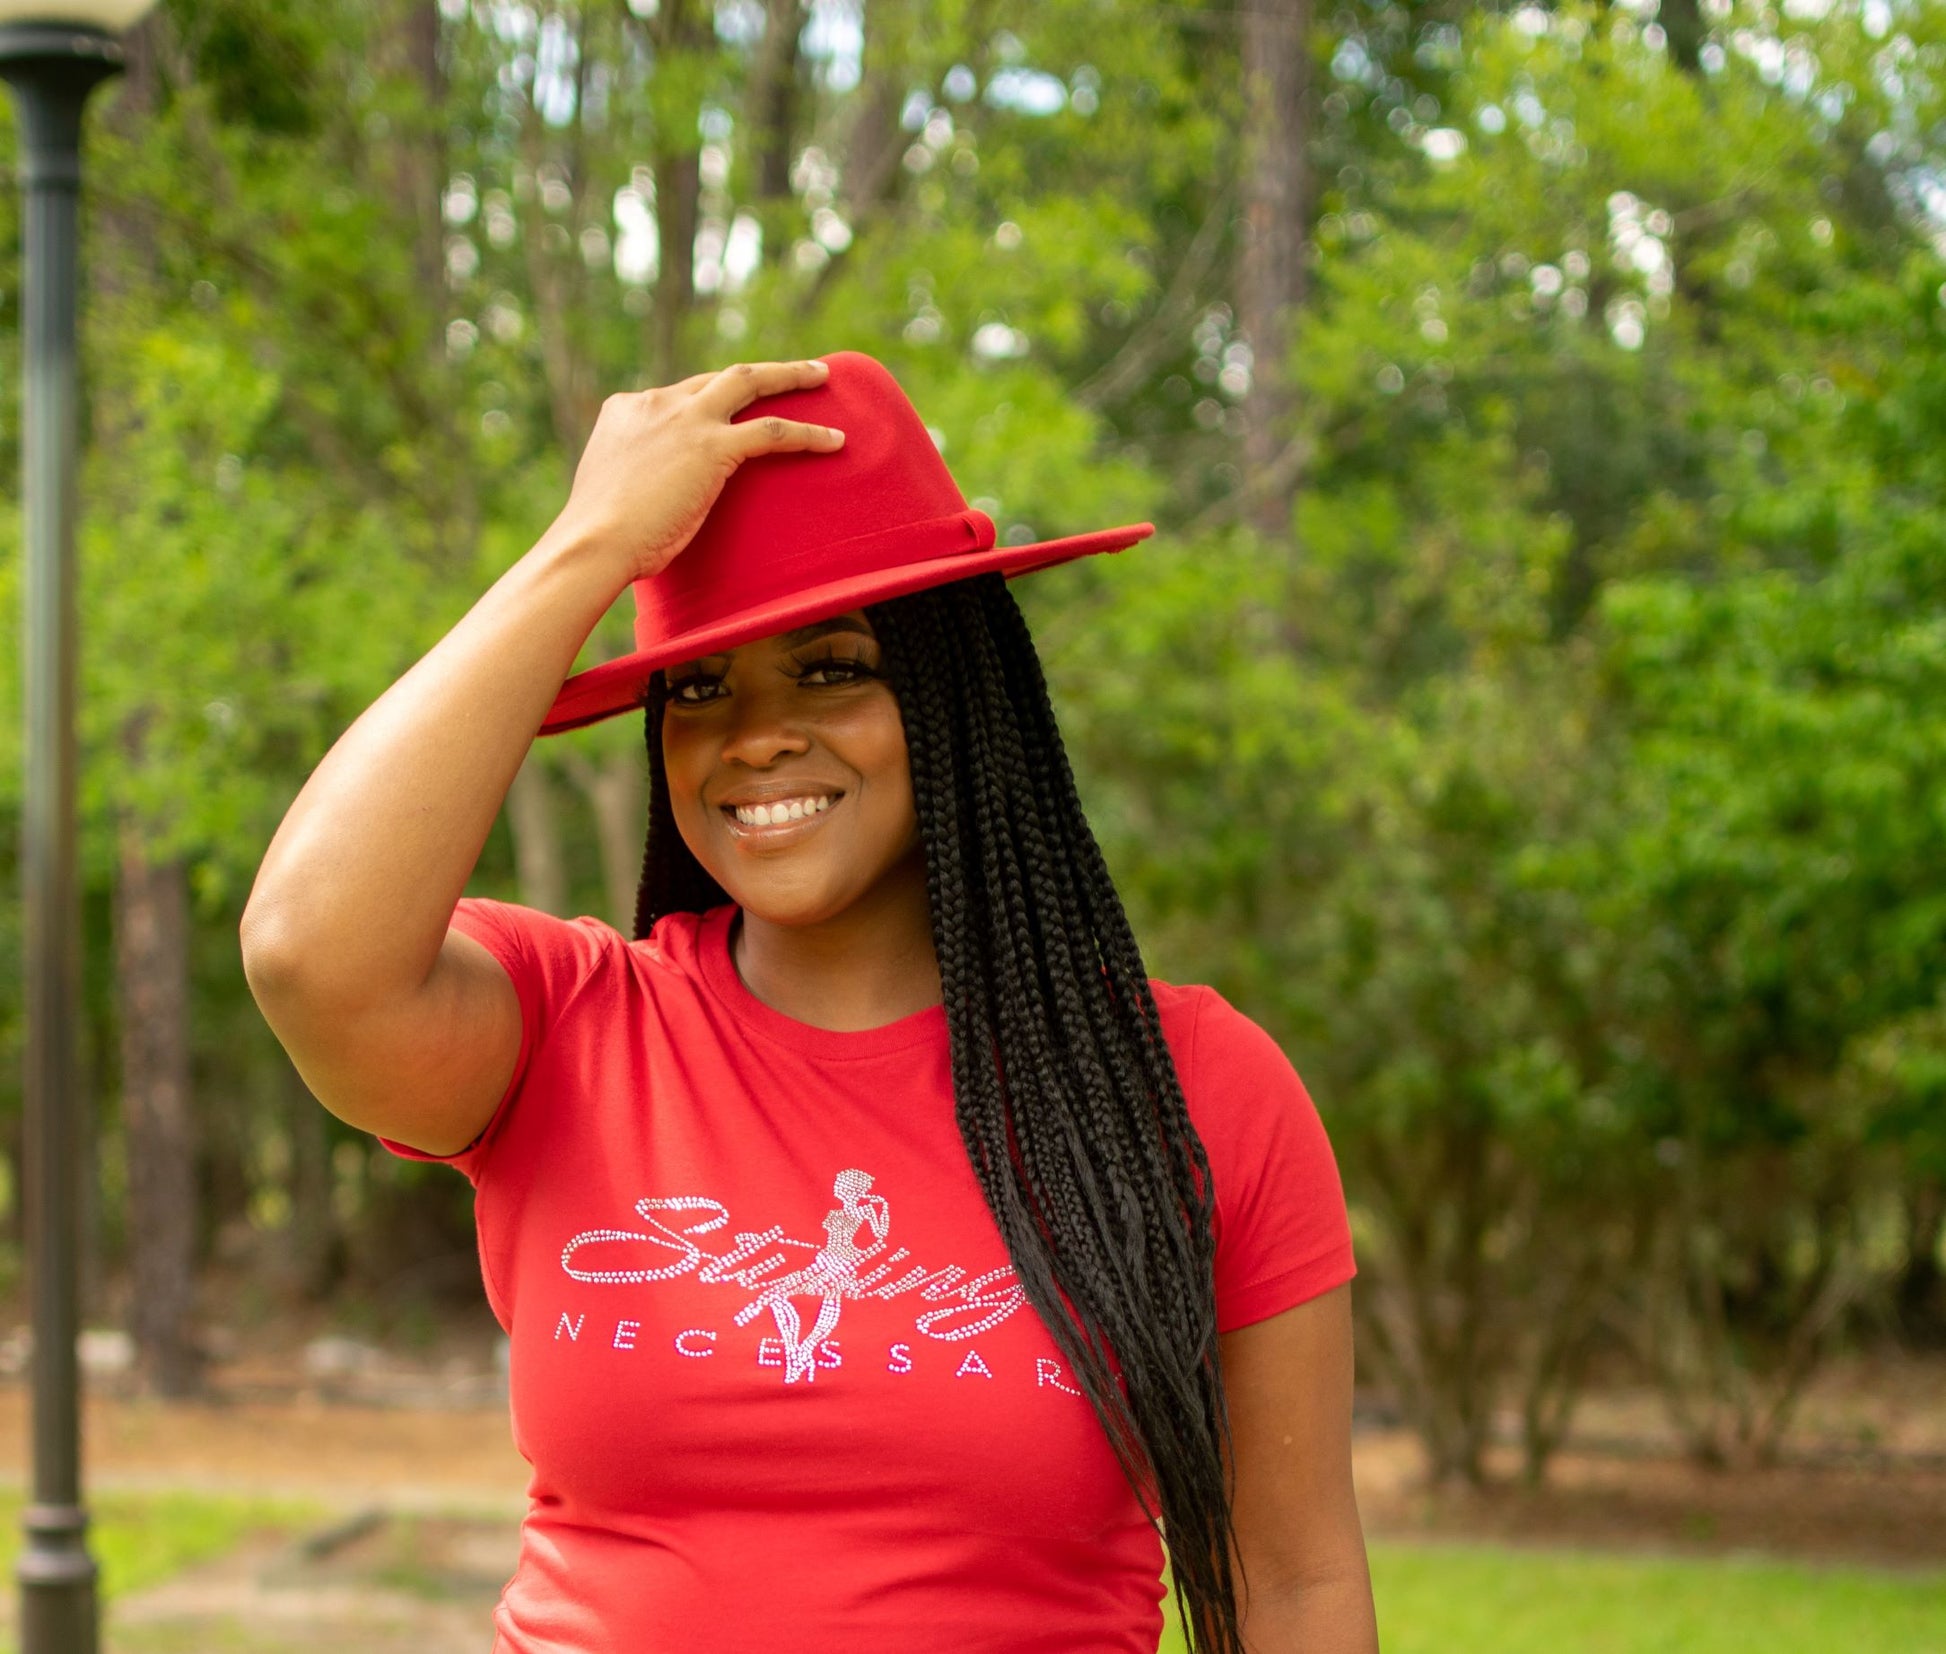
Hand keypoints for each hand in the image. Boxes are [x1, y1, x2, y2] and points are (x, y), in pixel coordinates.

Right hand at [552, 358, 844, 585]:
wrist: (594, 542)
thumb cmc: (597, 535)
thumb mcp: (612, 488)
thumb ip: (634, 475)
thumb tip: (647, 496)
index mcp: (626, 410)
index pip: (677, 396)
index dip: (707, 404)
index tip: (727, 416)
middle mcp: (656, 402)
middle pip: (718, 376)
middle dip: (759, 371)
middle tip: (794, 370)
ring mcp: (686, 420)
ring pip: (749, 382)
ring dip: (789, 376)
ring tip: (822, 376)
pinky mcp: (713, 446)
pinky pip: (772, 431)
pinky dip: (807, 433)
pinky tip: (835, 440)